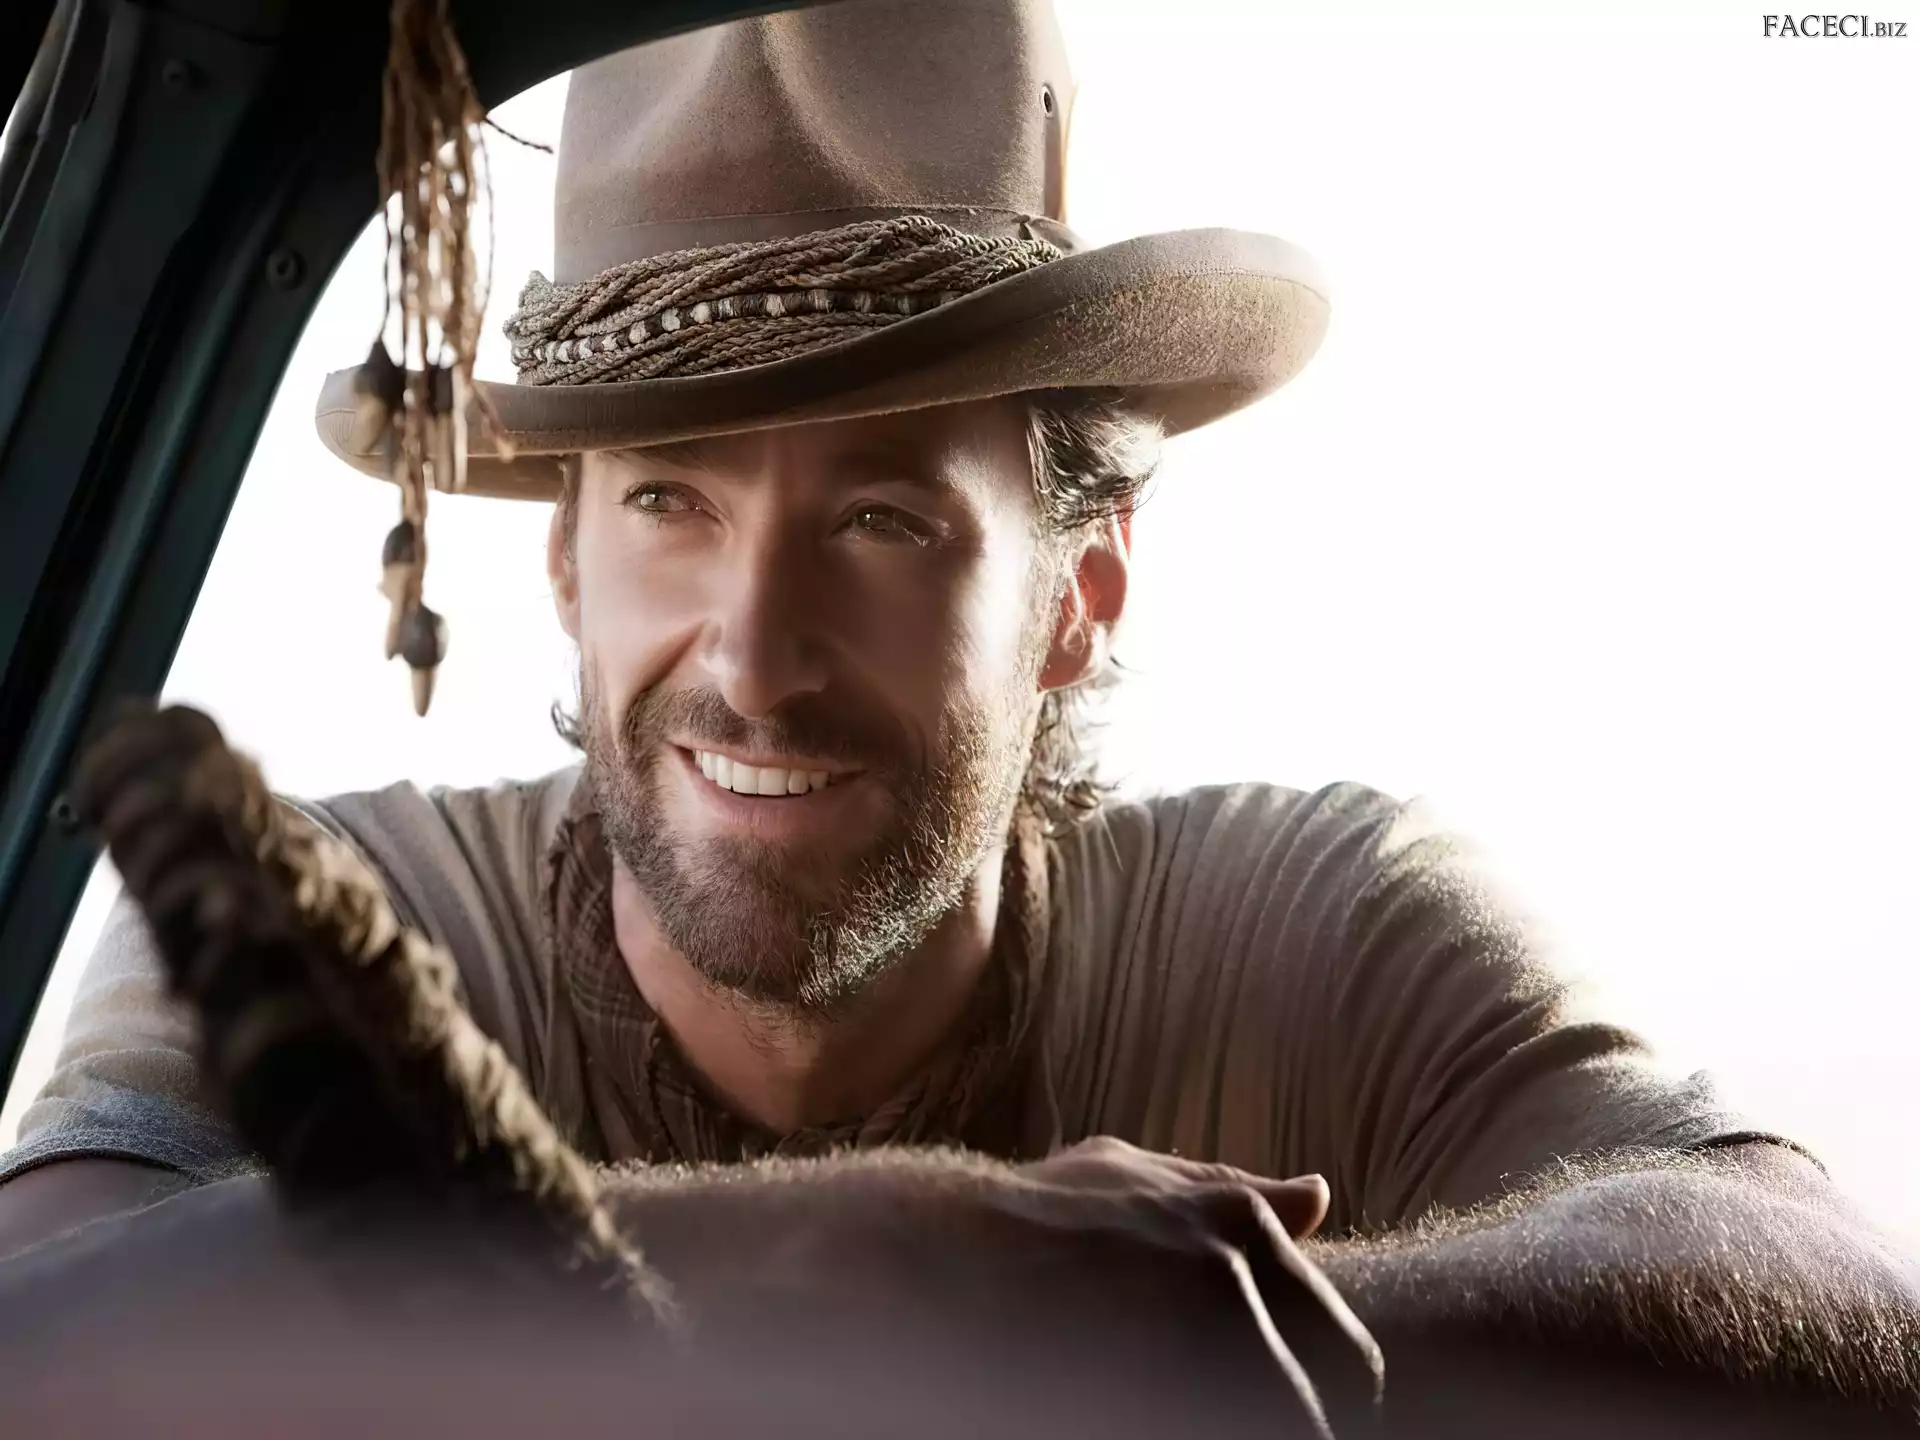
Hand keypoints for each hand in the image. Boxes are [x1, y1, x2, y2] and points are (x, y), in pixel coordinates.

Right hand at [610, 1140, 1380, 1437]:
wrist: (919, 1256)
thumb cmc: (1022, 1218)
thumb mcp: (1128, 1179)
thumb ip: (1228, 1190)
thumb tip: (1318, 1194)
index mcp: (1239, 1233)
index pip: (1348, 1364)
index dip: (1328, 1406)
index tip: (1294, 1411)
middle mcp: (1228, 1285)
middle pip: (1317, 1411)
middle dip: (1298, 1415)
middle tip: (1205, 1400)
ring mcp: (1187, 1348)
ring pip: (1279, 1417)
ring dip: (1228, 1410)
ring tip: (1148, 1393)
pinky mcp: (1152, 1387)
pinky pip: (1204, 1417)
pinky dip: (1183, 1414)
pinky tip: (1120, 1401)